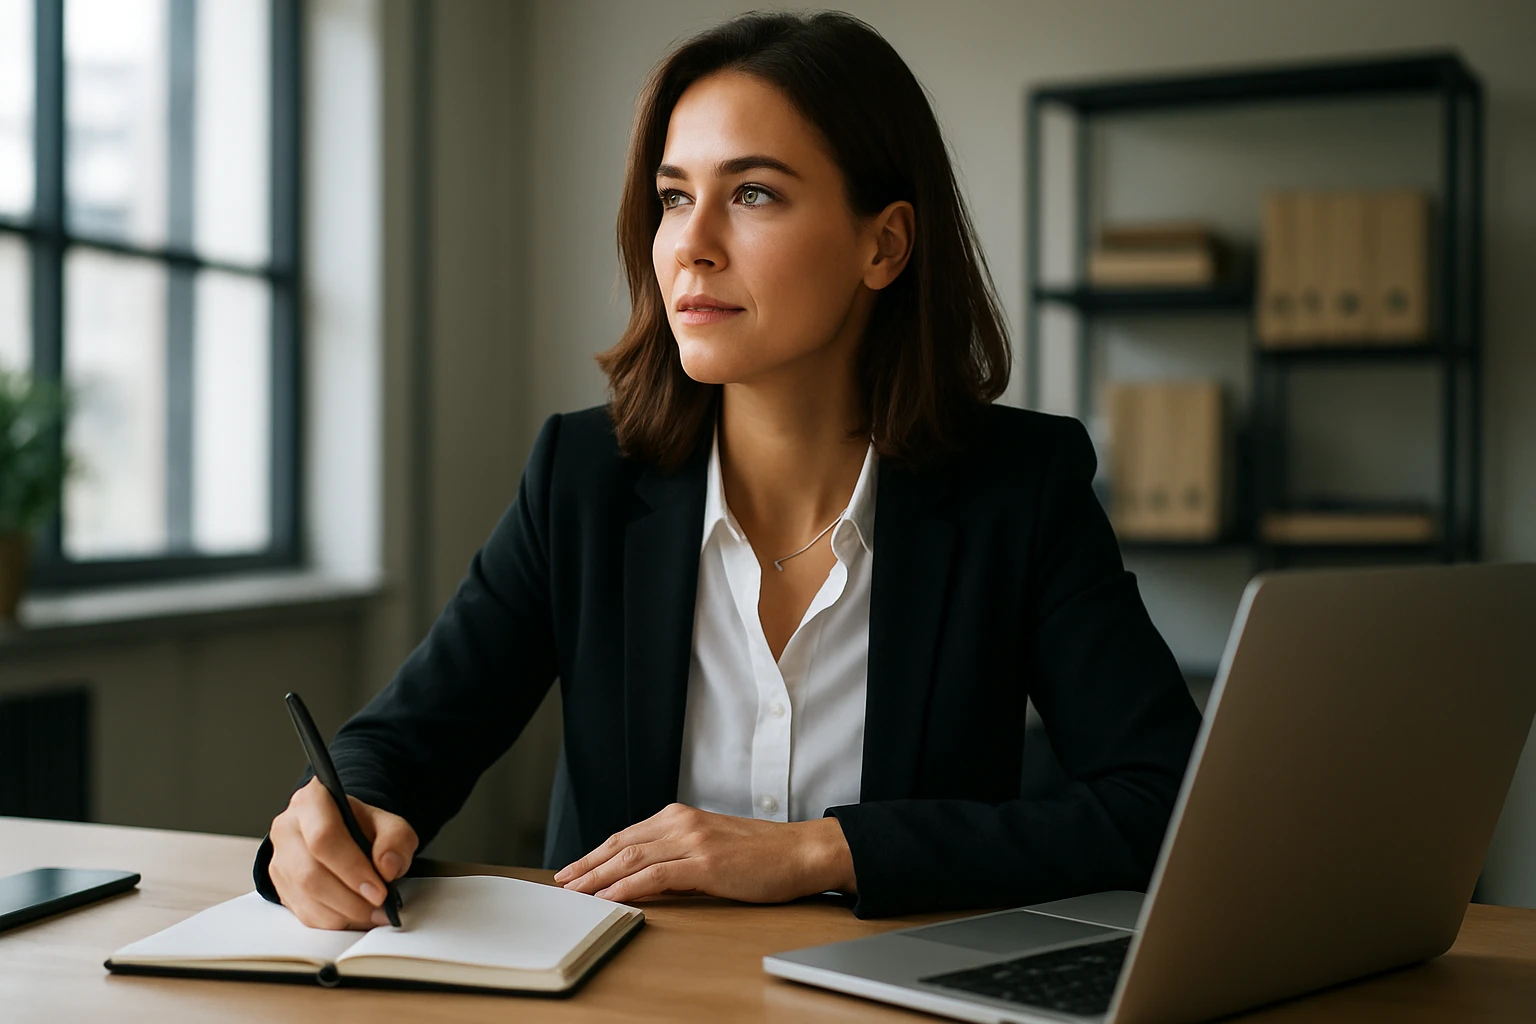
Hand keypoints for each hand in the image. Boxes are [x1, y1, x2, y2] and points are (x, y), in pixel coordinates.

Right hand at [268, 776, 418, 929]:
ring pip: (305, 897)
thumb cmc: (361, 826)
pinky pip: (304, 913)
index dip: (352, 869)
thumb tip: (387, 868)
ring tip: (372, 914)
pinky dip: (334, 920)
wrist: (342, 832)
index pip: (324, 838)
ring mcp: (280, 859)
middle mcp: (288, 828)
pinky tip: (355, 916)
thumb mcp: (388, 823)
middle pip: (310, 873)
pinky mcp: (280, 886)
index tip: (379, 891)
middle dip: (350, 899)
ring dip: (344, 913)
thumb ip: (395, 839)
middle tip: (379, 908)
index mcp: (313, 801)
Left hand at [552, 803, 855, 904]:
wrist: (802, 852)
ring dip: (597, 878)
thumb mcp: (714, 844)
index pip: (627, 835)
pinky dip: (627, 887)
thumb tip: (647, 874)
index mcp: (682, 816)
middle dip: (587, 866)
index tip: (575, 869)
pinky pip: (655, 875)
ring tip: (575, 893)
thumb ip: (680, 852)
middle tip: (562, 883)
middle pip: (621, 844)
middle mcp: (682, 822)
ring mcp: (693, 841)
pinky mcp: (705, 863)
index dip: (596, 854)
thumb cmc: (763, 854)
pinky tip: (609, 899)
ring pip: (631, 858)